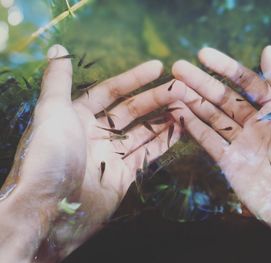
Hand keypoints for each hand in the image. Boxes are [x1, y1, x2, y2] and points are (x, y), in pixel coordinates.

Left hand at [0, 45, 185, 261]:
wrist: (50, 211)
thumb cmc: (49, 156)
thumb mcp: (51, 112)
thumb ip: (57, 80)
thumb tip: (58, 49)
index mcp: (78, 116)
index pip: (110, 91)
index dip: (133, 78)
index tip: (157, 67)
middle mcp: (95, 134)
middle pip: (131, 111)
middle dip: (155, 98)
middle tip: (181, 88)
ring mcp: (111, 155)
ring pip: (143, 131)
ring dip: (164, 118)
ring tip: (186, 105)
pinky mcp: (124, 176)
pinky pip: (147, 154)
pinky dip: (164, 142)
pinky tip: (180, 129)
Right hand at [167, 46, 270, 258]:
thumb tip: (268, 50)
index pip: (245, 80)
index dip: (223, 67)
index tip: (202, 54)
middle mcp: (256, 122)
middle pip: (223, 97)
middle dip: (200, 83)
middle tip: (177, 69)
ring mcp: (242, 142)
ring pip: (212, 117)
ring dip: (192, 102)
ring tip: (173, 88)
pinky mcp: (230, 162)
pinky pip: (208, 140)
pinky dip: (193, 127)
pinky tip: (178, 112)